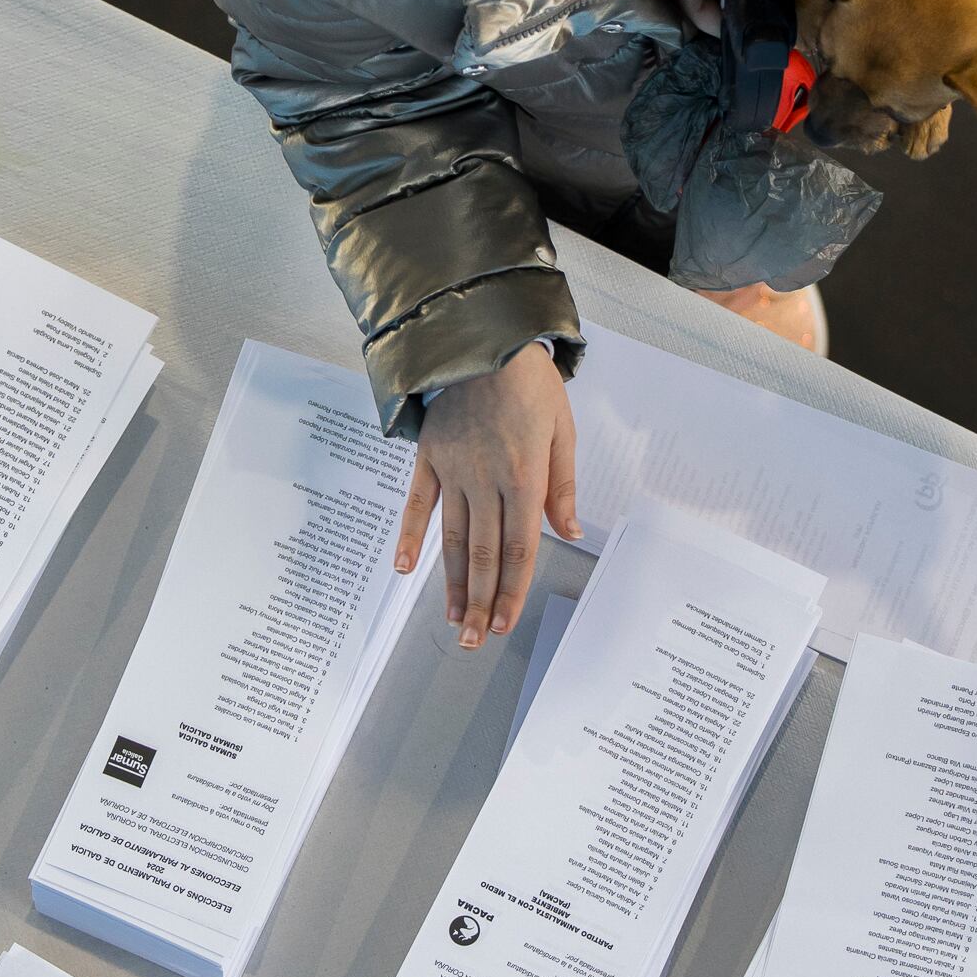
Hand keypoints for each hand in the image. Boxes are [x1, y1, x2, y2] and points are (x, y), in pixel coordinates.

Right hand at [395, 344, 580, 648]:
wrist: (481, 335)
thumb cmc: (529, 380)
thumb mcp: (562, 428)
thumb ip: (563, 484)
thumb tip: (570, 532)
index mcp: (524, 476)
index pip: (519, 548)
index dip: (511, 590)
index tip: (503, 623)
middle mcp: (487, 480)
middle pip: (482, 554)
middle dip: (480, 602)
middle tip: (474, 641)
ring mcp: (454, 470)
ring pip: (452, 539)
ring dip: (452, 584)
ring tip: (451, 621)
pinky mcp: (429, 456)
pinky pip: (417, 504)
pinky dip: (411, 537)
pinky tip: (405, 570)